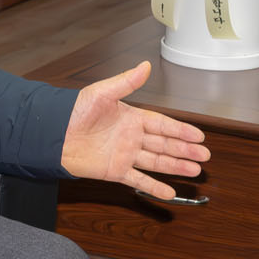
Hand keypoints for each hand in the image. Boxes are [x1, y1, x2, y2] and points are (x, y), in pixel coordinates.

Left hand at [61, 61, 208, 199]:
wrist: (54, 134)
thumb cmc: (73, 111)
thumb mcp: (102, 93)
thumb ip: (126, 82)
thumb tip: (144, 66)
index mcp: (131, 117)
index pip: (162, 124)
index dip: (181, 130)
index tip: (198, 135)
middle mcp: (131, 137)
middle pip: (164, 144)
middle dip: (185, 150)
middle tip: (205, 155)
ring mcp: (125, 155)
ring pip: (157, 162)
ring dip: (176, 166)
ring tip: (195, 171)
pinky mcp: (115, 170)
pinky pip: (139, 180)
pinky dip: (154, 187)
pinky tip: (169, 192)